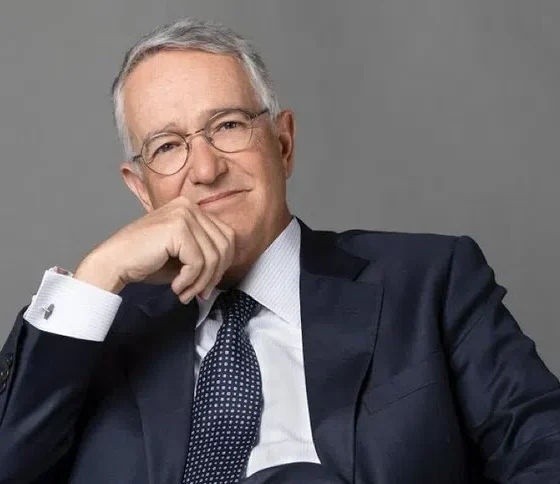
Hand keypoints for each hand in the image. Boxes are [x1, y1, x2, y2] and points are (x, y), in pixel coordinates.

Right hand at [74, 196, 234, 302]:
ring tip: (186, 293)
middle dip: (215, 275)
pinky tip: (176, 287)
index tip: (206, 284)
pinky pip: (198, 262)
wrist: (114, 263)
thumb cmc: (146, 261)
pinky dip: (190, 280)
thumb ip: (206, 252)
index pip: (227, 236)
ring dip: (201, 282)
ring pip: (213, 256)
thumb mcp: (183, 254)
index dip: (222, 264)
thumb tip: (227, 265)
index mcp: (192, 208)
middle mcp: (189, 206)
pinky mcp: (176, 228)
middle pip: (225, 245)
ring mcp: (183, 214)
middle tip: (198, 293)